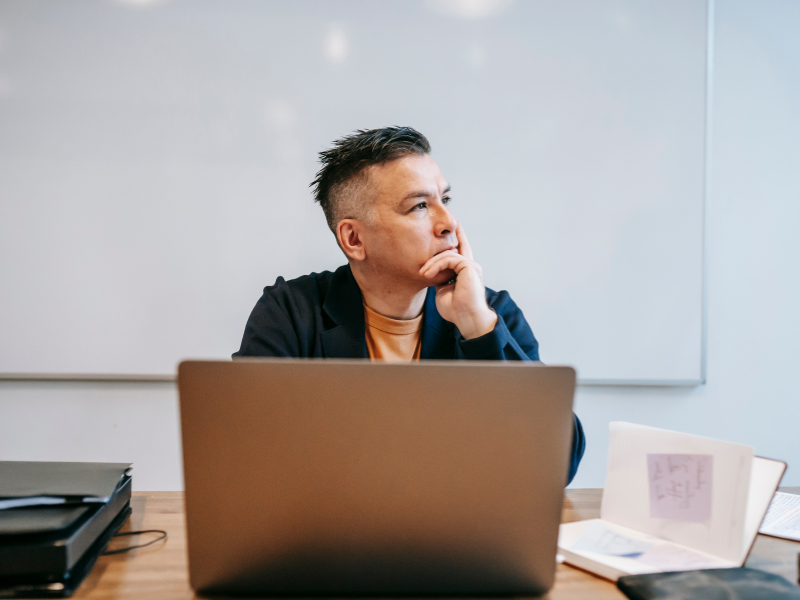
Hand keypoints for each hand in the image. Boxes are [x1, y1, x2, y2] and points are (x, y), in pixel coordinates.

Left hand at [419, 223, 496, 339]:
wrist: (466, 318)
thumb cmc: (456, 310)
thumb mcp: (443, 291)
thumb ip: (440, 279)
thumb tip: (431, 272)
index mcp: (465, 272)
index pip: (461, 251)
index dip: (457, 238)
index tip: (453, 227)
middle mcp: (470, 267)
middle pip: (457, 247)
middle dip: (446, 242)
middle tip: (428, 258)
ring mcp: (471, 266)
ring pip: (448, 254)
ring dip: (432, 263)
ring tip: (423, 274)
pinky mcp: (469, 267)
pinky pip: (449, 259)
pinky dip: (436, 265)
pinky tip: (428, 274)